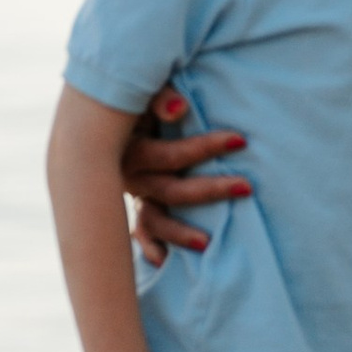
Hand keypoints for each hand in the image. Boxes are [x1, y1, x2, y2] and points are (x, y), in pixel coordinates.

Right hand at [121, 91, 255, 267]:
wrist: (105, 109)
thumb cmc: (138, 95)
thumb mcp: (146, 90)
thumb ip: (159, 96)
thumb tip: (179, 107)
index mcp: (130, 148)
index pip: (170, 155)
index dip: (204, 148)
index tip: (241, 141)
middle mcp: (127, 176)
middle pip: (170, 191)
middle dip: (210, 190)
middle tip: (247, 186)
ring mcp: (132, 194)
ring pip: (155, 219)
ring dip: (179, 233)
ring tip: (208, 242)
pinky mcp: (136, 204)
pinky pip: (140, 232)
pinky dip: (150, 247)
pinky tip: (163, 262)